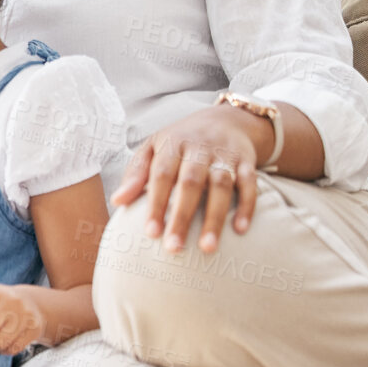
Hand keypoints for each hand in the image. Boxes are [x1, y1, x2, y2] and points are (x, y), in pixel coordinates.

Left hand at [110, 106, 261, 253]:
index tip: (151, 233)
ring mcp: (225, 154)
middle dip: (182, 216)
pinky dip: (247, 206)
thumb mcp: (154, 147)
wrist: (226, 119)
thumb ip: (136, 173)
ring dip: (215, 217)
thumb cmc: (181, 141)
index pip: (161, 174)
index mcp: (172, 143)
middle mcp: (199, 148)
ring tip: (207, 248)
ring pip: (221, 185)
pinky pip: (250, 184)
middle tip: (174, 248)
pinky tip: (240, 230)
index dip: (155, 203)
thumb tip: (117, 202)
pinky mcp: (247, 161)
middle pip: (190, 182)